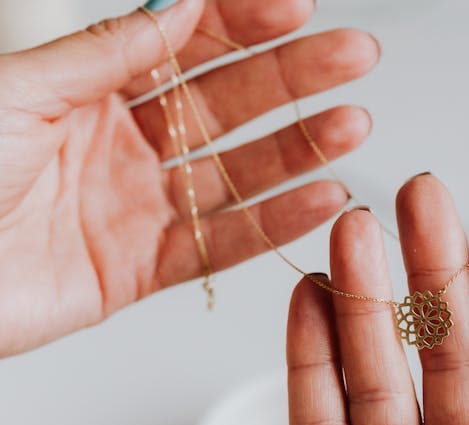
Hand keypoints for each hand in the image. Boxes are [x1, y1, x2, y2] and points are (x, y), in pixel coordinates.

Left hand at [0, 0, 378, 355]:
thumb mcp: (20, 92)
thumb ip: (107, 54)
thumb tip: (179, 4)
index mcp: (90, 92)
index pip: (185, 44)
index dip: (242, 21)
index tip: (295, 6)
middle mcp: (125, 145)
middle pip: (227, 103)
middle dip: (293, 77)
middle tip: (350, 56)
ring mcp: (139, 206)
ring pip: (236, 173)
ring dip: (299, 147)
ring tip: (350, 123)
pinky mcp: (142, 268)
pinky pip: (220, 244)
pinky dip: (275, 223)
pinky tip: (320, 198)